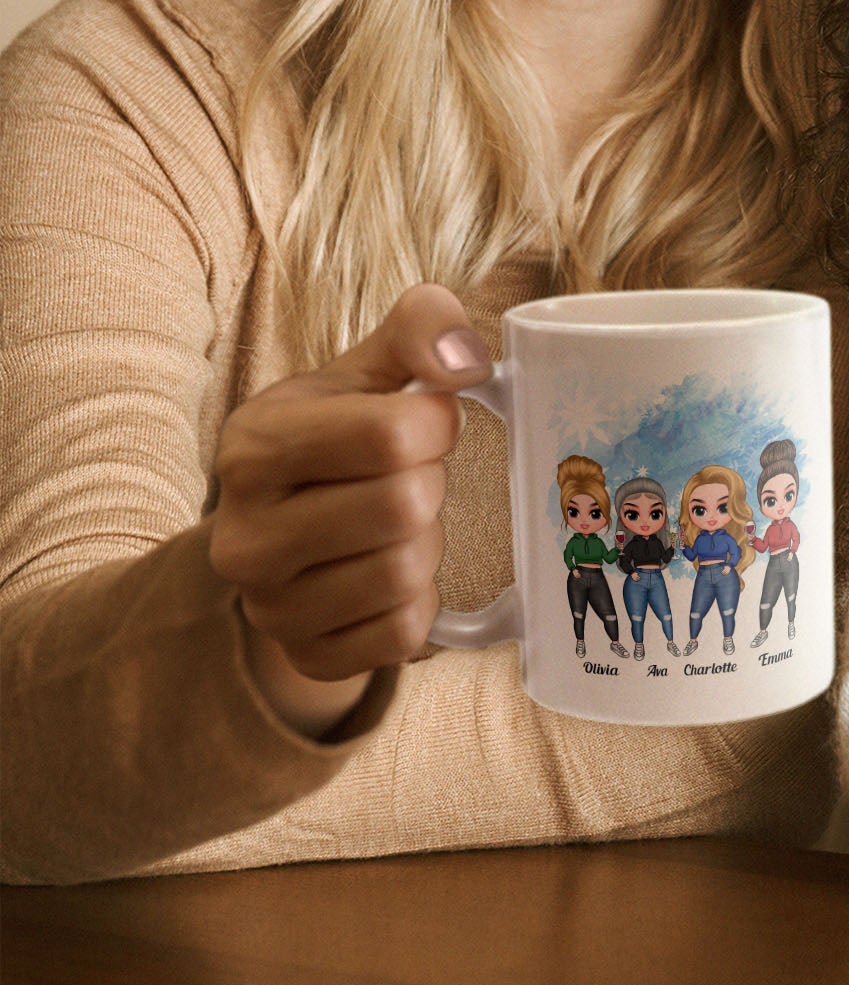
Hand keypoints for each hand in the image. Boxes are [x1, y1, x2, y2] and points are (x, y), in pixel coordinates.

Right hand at [209, 284, 490, 735]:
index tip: (426, 421)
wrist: (286, 530)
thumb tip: (467, 359)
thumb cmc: (339, 436)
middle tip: (410, 477)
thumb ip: (420, 328)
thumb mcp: (367, 369)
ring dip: (427, 542)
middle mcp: (244, 535)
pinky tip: (392, 572)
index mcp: (253, 446)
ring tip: (397, 523)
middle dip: (430, 483)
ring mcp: (269, 607)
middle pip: (404, 506)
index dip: (436, 423)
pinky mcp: (306, 656)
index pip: (389, 434)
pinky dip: (421, 601)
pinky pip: (405, 634)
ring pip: (407, 573)